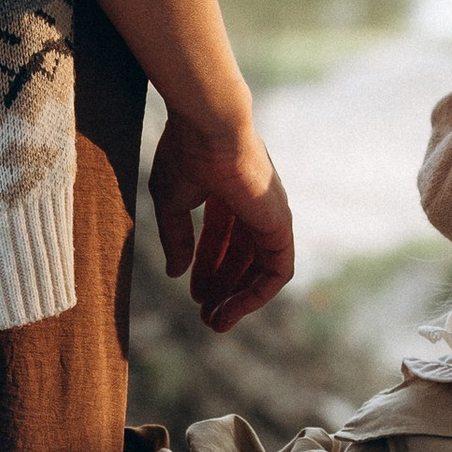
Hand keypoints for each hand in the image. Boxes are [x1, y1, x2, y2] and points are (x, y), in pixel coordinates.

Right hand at [149, 109, 294, 333]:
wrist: (209, 128)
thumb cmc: (186, 154)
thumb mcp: (171, 202)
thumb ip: (176, 238)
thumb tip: (176, 273)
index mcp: (227, 190)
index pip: (221, 237)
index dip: (206, 267)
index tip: (190, 292)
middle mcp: (253, 203)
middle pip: (241, 255)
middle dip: (222, 286)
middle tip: (204, 315)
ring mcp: (269, 214)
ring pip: (260, 268)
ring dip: (239, 298)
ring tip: (215, 322)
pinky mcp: (280, 226)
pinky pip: (277, 272)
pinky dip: (256, 295)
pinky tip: (232, 310)